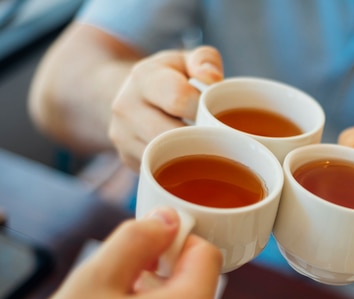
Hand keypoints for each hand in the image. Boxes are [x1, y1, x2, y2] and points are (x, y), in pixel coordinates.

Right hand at [109, 46, 223, 170]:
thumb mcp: (186, 61)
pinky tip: (190, 158)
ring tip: (205, 146)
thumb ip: (205, 60)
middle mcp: (126, 107)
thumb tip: (213, 78)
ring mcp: (123, 137)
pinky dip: (178, 168)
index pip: (179, 99)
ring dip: (190, 156)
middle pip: (171, 134)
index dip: (204, 109)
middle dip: (199, 138)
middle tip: (217, 136)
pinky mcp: (127, 159)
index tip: (216, 113)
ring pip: (164, 157)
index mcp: (144, 78)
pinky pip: (158, 170)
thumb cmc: (169, 79)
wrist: (132, 97)